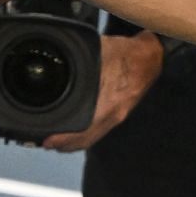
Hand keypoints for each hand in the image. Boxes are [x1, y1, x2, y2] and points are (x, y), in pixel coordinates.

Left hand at [42, 33, 163, 151]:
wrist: (149, 56)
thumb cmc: (126, 53)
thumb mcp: (97, 51)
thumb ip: (78, 57)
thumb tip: (56, 53)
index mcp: (107, 104)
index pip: (83, 132)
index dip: (63, 140)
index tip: (47, 141)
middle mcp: (113, 114)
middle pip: (85, 140)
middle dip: (64, 144)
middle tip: (46, 142)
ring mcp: (117, 115)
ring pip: (92, 137)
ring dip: (74, 141)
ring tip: (56, 140)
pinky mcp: (118, 112)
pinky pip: (98, 130)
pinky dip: (84, 134)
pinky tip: (75, 130)